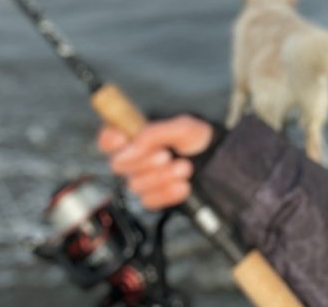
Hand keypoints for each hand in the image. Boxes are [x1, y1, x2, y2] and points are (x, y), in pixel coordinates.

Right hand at [97, 115, 213, 209]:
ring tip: (185, 167)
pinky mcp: (153, 197)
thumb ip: (154, 132)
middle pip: (118, 165)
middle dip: (143, 161)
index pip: (108, 139)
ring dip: (162, 177)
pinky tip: (183, 185)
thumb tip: (132, 145)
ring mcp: (142, 179)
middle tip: (166, 155)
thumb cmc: (198, 138)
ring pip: (136, 185)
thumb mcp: (181, 126)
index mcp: (137, 135)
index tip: (123, 139)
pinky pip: (149, 201)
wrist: (218, 160)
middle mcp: (135, 158)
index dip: (110, 140)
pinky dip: (168, 193)